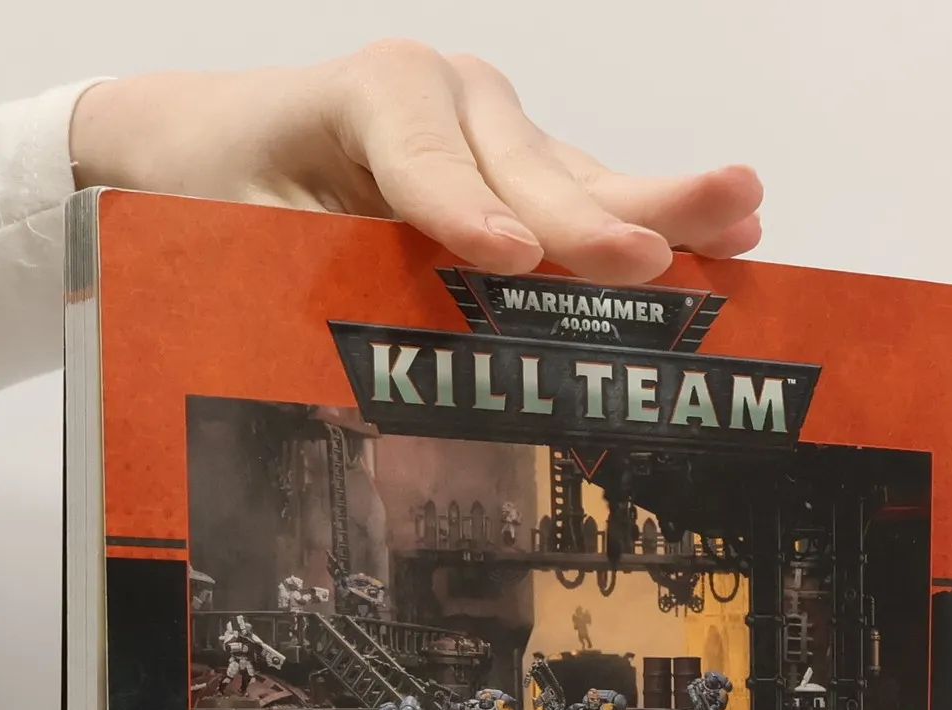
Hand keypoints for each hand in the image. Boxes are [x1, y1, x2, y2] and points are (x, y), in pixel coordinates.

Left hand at [69, 42, 762, 284]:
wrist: (213, 138)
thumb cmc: (228, 189)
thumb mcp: (241, 235)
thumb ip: (303, 277)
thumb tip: (349, 374)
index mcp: (368, 96)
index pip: (424, 165)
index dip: (463, 215)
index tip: (506, 259)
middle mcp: (447, 93)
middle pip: (524, 171)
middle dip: (585, 223)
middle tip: (645, 261)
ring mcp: (495, 124)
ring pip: (577, 179)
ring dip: (660, 207)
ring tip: (739, 211)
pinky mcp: (524, 162)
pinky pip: (592, 195)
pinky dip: (657, 217)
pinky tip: (734, 227)